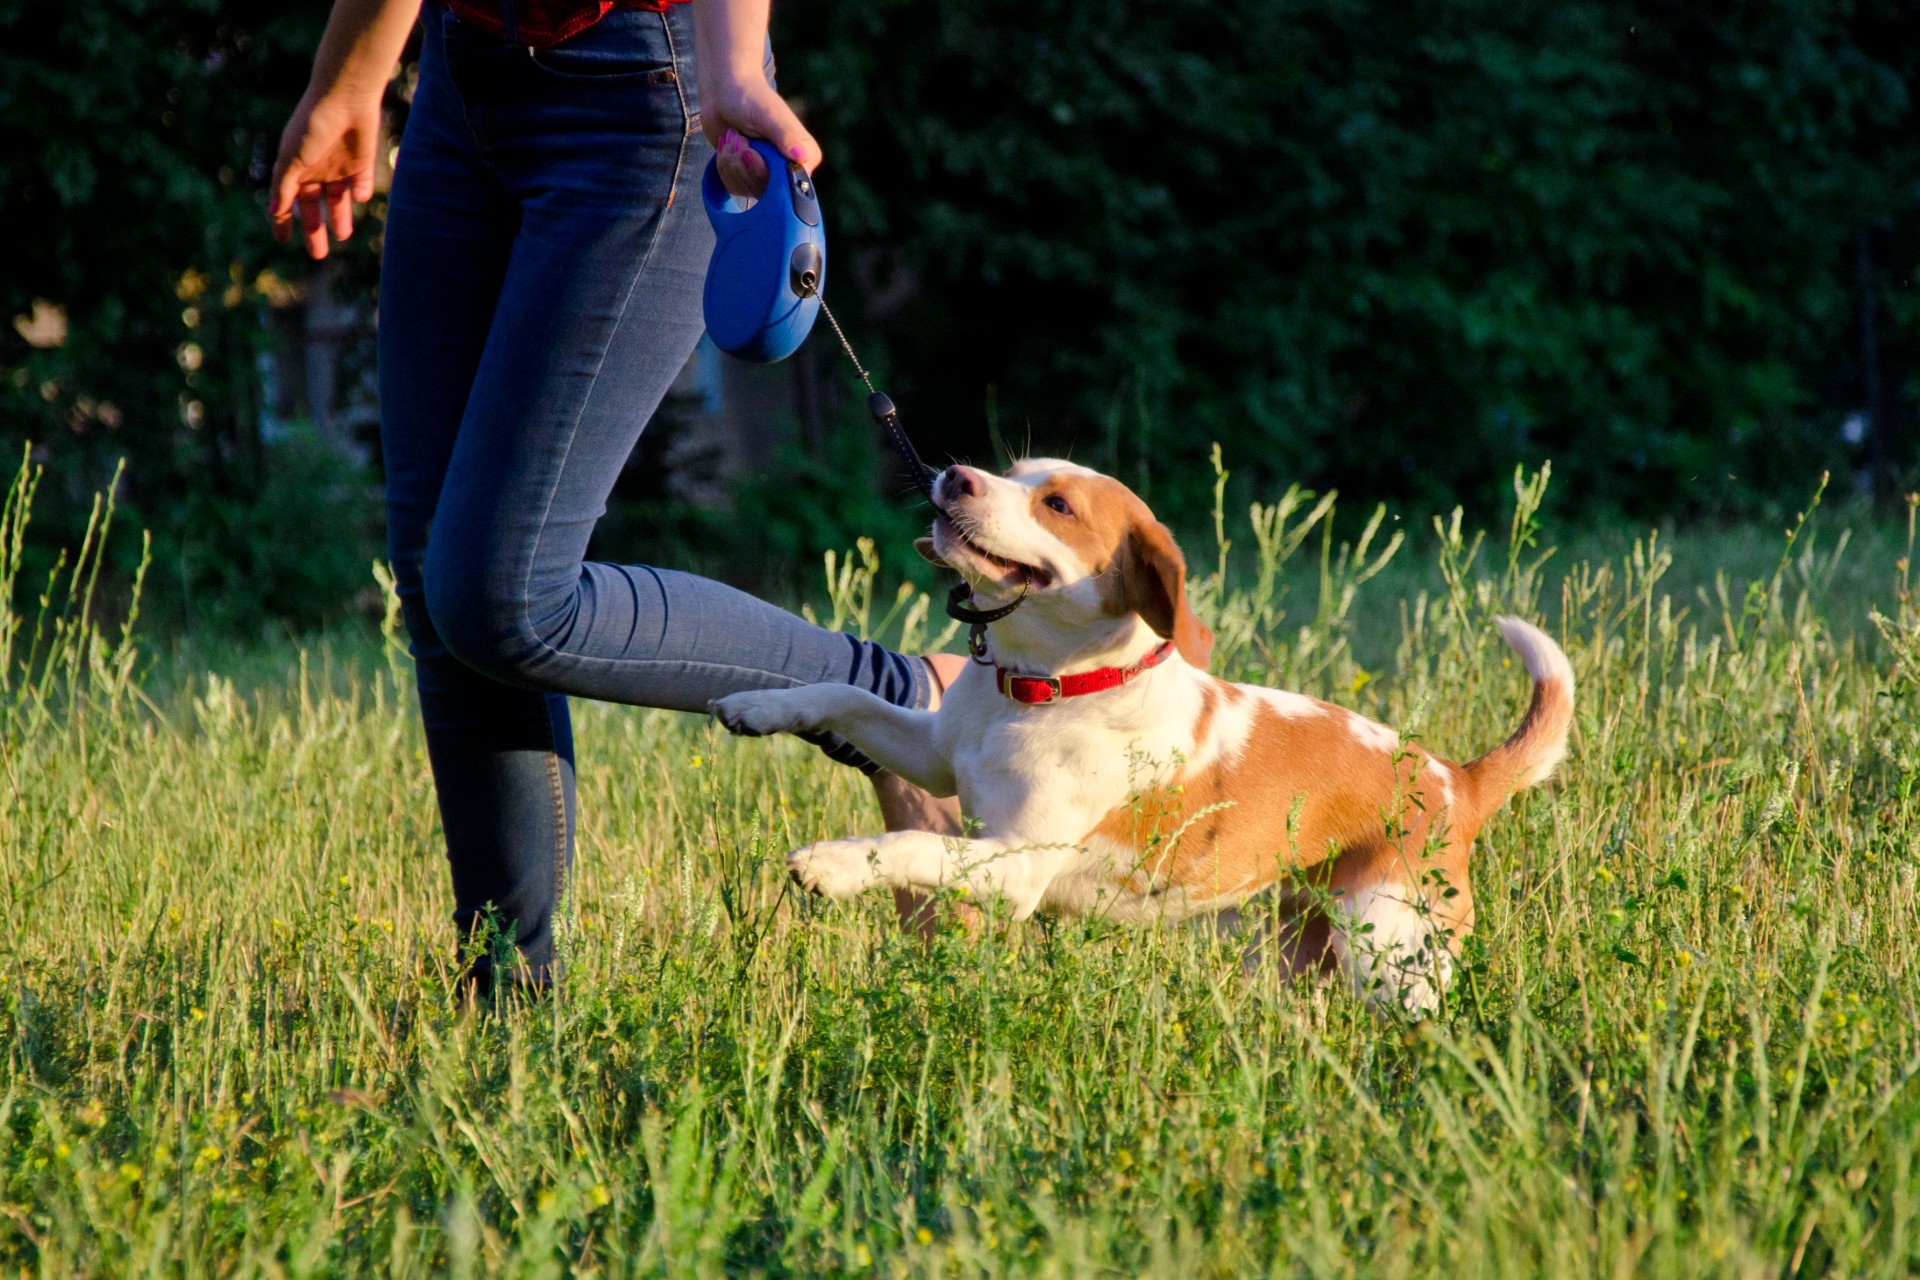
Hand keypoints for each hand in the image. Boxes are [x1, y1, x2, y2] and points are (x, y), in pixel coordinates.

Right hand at [269, 92, 381, 258]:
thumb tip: (275, 212)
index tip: (282, 241)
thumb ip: (284, 187)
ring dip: (341, 219)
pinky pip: (361, 186)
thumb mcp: (292, 160)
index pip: (288, 200)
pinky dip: (360, 193)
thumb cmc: (312, 127)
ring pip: (340, 201)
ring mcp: (340, 167)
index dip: (284, 220)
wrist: (344, 100)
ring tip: (343, 235)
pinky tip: (357, 196)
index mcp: (296, 167)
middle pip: (316, 207)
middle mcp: (317, 170)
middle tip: (318, 255)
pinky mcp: (363, 164)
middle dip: (316, 230)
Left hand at [702, 73, 820, 199]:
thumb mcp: (769, 115)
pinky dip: (724, 166)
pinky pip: (734, 187)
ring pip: (747, 190)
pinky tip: (728, 145)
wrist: (723, 91)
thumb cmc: (750, 96)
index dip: (765, 174)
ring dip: (731, 163)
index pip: (790, 185)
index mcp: (804, 156)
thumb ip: (785, 136)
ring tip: (734, 137)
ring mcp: (767, 175)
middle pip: (766, 192)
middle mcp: (789, 169)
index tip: (749, 152)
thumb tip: (803, 157)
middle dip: (744, 166)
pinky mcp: (747, 177)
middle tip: (739, 138)